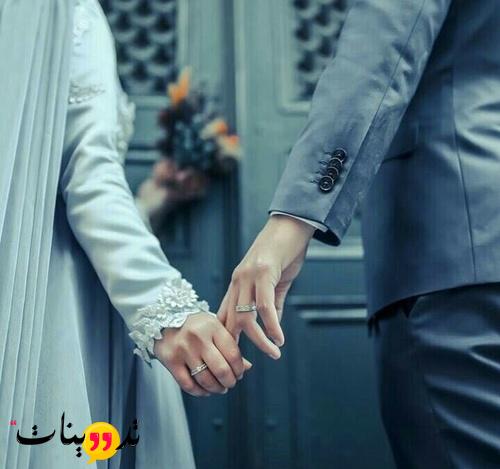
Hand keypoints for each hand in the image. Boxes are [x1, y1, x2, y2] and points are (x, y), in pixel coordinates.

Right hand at [153, 312, 251, 396]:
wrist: (163, 319)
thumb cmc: (195, 326)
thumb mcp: (214, 328)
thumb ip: (230, 346)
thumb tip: (247, 368)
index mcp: (213, 326)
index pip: (233, 354)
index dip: (239, 369)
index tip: (239, 374)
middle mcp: (198, 337)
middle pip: (221, 370)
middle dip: (229, 382)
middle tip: (230, 384)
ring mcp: (183, 349)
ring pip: (205, 380)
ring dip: (216, 389)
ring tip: (219, 388)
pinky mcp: (171, 361)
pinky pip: (188, 385)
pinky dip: (200, 392)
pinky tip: (205, 390)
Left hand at [218, 215, 314, 357]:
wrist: (289, 226)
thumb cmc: (282, 253)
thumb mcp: (275, 283)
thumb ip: (272, 306)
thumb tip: (273, 329)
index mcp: (236, 285)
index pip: (223, 318)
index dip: (226, 341)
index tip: (233, 361)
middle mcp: (237, 282)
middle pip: (230, 322)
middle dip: (235, 348)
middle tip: (245, 368)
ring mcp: (248, 277)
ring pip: (246, 317)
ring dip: (259, 340)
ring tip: (273, 353)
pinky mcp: (263, 273)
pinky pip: (264, 306)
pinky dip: (271, 325)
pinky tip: (279, 338)